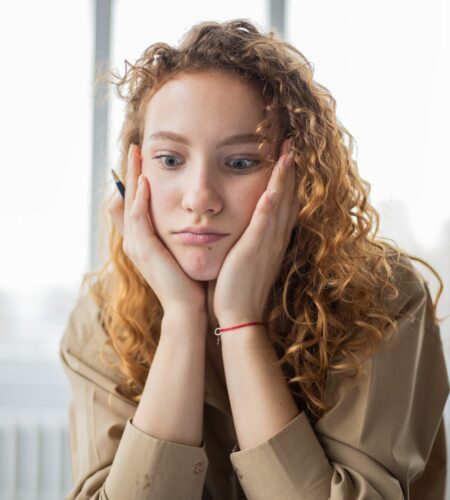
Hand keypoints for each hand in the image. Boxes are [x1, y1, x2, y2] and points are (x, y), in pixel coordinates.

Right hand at [108, 144, 206, 313]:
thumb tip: (188, 215)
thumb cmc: (187, 280)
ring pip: (129, 203)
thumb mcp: (179, 251)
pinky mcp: (144, 250)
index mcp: (141, 239)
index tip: (143, 158)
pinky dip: (140, 199)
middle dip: (130, 171)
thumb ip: (177, 233)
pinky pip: (138, 218)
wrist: (186, 307)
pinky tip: (145, 182)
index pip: (133, 202)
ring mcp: (136, 245)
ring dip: (132, 177)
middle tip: (135, 146)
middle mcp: (133, 239)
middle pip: (126, 197)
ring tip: (137, 153)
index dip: (134, 180)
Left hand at [212, 138, 298, 322]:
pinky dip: (270, 205)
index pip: (283, 203)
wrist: (239, 315)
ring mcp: (267, 244)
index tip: (287, 156)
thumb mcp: (247, 258)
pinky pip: (264, 224)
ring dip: (284, 178)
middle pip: (287, 198)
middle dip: (290, 170)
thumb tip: (242, 224)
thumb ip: (249, 239)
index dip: (286, 179)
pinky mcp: (254, 251)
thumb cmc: (239, 287)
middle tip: (293, 143)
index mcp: (272, 239)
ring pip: (280, 205)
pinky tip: (273, 187)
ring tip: (288, 152)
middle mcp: (275, 238)